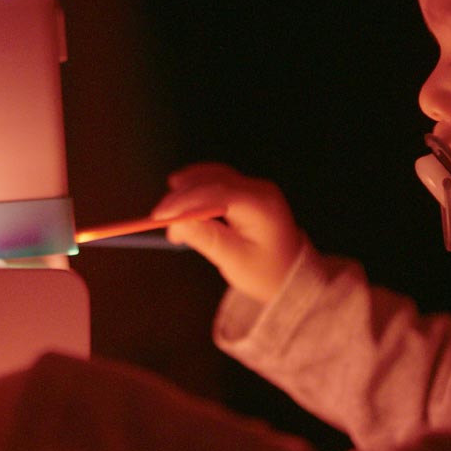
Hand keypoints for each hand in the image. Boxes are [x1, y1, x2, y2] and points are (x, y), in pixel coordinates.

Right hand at [152, 163, 304, 306]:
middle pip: (212, 180)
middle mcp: (259, 189)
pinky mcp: (246, 191)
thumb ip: (207, 239)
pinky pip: (216, 180)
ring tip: (169, 215)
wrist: (290, 274)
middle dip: (181, 198)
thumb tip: (175, 223)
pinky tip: (180, 197)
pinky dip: (196, 188)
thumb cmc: (266, 273)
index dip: (184, 201)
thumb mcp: (235, 261)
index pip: (216, 192)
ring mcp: (254, 187)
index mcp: (261, 206)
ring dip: (187, 190)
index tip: (159, 216)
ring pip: (212, 176)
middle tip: (159, 221)